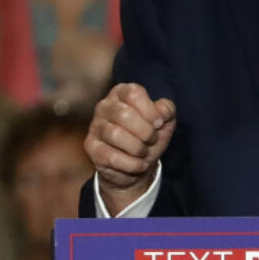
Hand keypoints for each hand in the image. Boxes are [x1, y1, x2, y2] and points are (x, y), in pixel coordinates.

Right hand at [85, 83, 176, 210]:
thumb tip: (163, 110)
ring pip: (115, 134)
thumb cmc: (149, 138)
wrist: (137, 166)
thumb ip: (167, 110)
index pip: (134, 93)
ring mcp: (95, 126)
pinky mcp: (91, 147)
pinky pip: (112, 156)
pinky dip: (132, 164)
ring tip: (143, 152)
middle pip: (124, 114)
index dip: (150, 111)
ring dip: (138, 148)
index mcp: (121, 93)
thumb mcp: (164, 122)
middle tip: (151, 140)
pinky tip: (138, 164)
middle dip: (145, 132)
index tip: (158, 123)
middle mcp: (104, 106)